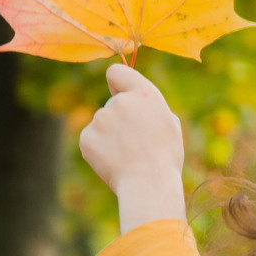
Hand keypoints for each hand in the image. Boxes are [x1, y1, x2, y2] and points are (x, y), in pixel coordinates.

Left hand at [79, 63, 187, 234]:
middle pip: (113, 103)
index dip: (117, 83)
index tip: (119, 92)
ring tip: (127, 154)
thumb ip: (149, 107)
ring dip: (110, 135)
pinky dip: (100, 149)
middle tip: (135, 141)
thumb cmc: (165, 156)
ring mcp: (100, 119)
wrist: (148, 183)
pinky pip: (91, 139)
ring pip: (102, 123)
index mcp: (144, 94)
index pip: (117, 72)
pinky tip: (114, 161)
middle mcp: (119, 102)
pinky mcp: (86, 137)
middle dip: (120, 118)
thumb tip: (135, 104)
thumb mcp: (169, 124)